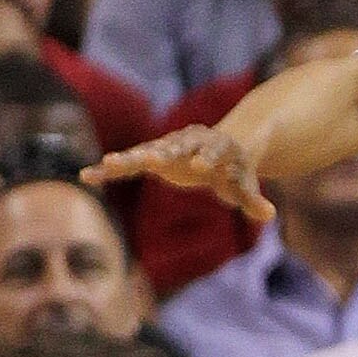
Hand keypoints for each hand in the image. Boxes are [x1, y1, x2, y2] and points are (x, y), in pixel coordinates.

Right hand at [87, 127, 273, 223]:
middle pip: (175, 146)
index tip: (202, 167)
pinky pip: (128, 163)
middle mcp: (188, 142)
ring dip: (129, 159)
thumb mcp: (244, 183)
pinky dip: (110, 170)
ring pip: (146, 152)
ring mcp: (166, 147)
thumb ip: (253, 198)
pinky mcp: (151, 156)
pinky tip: (87, 177)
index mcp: (215, 146)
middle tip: (148, 158)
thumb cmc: (233, 167)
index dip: (208, 159)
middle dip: (162, 152)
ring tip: (108, 165)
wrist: (219, 146)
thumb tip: (270, 215)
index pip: (212, 152)